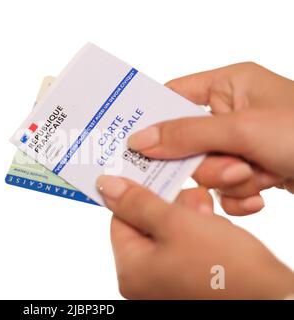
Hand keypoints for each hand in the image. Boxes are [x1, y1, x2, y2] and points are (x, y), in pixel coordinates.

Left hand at [97, 175, 293, 298]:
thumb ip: (138, 202)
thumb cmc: (224, 266)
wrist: (272, 299)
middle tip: (193, 197)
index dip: (138, 194)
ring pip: (167, 231)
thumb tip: (106, 186)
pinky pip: (183, 244)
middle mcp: (143, 280)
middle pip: (145, 224)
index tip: (156, 176)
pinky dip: (196, 230)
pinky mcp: (187, 278)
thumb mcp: (176, 223)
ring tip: (208, 214)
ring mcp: (165, 281)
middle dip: (170, 205)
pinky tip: (214, 227)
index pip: (120, 219)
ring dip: (186, 215)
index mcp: (131, 270)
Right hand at [128, 62, 293, 214]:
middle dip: (207, 163)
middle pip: (187, 143)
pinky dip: (240, 196)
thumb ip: (186, 134)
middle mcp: (233, 113)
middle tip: (232, 165)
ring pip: (205, 170)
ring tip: (259, 174)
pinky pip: (225, 189)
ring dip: (229, 180)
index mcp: (228, 86)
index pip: (173, 96)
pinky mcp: (253, 170)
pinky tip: (263, 193)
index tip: (133, 142)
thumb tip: (140, 139)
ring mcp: (243, 144)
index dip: (152, 118)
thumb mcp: (242, 128)